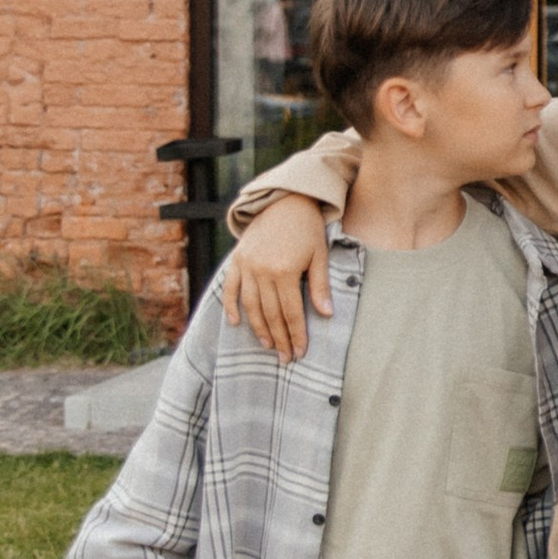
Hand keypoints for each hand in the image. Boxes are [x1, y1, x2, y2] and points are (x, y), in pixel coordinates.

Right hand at [222, 196, 332, 359]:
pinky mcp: (237, 260)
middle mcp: (262, 271)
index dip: (296, 334)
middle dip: (279, 338)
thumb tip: (326, 314)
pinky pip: (230, 288)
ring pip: (250, 306)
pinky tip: (236, 323)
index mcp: (285, 271)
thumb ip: (319, 286)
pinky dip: (230, 307)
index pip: (291, 312)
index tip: (300, 352)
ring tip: (268, 346)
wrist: (285, 201)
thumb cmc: (308, 228)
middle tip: (286, 358)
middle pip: (270, 314)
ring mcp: (247, 266)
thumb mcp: (319, 255)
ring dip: (258, 329)